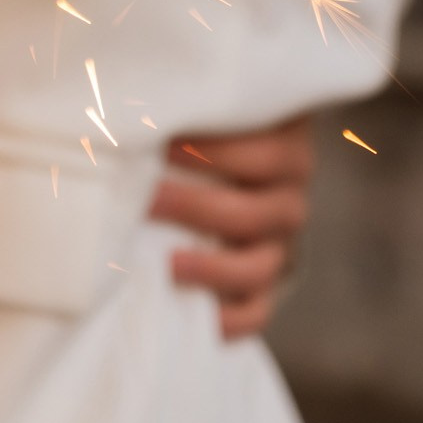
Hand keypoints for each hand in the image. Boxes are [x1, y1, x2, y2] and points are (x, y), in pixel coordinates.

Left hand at [150, 115, 314, 339]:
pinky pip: (256, 314)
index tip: (165, 147)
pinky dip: (225, 320)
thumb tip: (133, 102)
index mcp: (285, 146)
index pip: (267, 154)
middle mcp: (290, 197)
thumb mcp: (201, 111)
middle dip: (197, 208)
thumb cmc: (192, 127)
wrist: (213, 174)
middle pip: (258, 213)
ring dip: (210, 268)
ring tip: (166, 263)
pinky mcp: (265, 288)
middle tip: (149, 200)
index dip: (216, 154)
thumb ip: (184, 105)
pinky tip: (187, 309)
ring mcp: (281, 247)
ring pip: (260, 267)